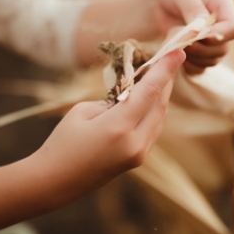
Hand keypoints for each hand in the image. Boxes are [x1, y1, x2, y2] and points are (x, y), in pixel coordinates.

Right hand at [34, 50, 184, 198]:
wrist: (55, 182)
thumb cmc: (62, 143)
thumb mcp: (82, 111)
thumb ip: (112, 100)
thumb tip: (131, 94)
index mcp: (118, 128)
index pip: (149, 92)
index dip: (165, 69)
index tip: (178, 52)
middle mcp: (135, 144)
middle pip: (159, 105)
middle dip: (165, 79)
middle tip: (168, 58)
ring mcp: (139, 155)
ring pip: (159, 118)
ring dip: (160, 95)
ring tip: (158, 74)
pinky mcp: (137, 160)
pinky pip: (153, 129)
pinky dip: (153, 110)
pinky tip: (149, 98)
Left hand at [151, 0, 233, 73]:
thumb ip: (193, 7)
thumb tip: (204, 25)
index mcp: (224, 5)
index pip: (233, 28)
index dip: (217, 36)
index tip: (196, 37)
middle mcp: (223, 24)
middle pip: (223, 48)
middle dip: (200, 48)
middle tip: (179, 42)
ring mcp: (214, 40)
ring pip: (213, 59)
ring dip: (193, 57)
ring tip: (174, 44)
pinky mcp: (202, 52)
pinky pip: (201, 67)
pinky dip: (189, 66)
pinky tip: (175, 55)